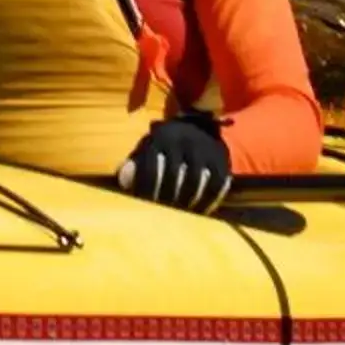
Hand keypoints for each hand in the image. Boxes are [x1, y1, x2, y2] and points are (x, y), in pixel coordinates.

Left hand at [116, 116, 233, 213]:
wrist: (197, 125)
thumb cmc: (164, 146)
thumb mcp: (146, 149)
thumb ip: (133, 165)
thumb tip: (124, 181)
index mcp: (160, 138)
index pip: (151, 168)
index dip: (148, 191)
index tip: (145, 208)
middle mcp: (182, 139)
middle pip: (174, 176)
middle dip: (167, 199)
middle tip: (164, 217)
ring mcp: (204, 148)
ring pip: (196, 180)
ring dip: (188, 202)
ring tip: (182, 219)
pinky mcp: (220, 158)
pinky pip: (217, 184)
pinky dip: (210, 201)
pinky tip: (201, 213)